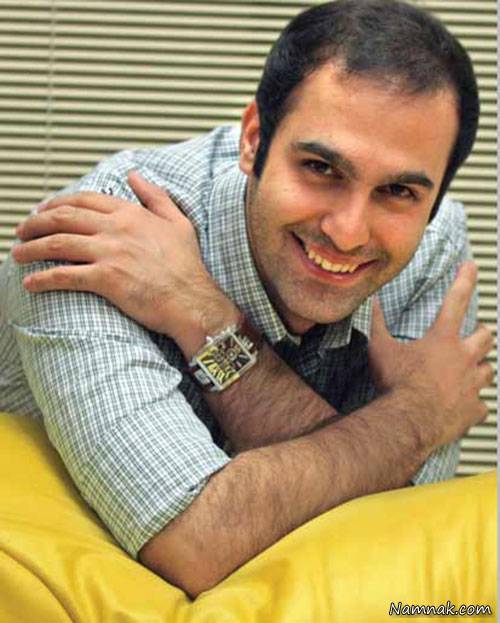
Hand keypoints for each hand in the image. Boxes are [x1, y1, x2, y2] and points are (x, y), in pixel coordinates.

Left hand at [13, 171, 238, 350]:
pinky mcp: (106, 279)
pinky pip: (65, 275)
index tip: (43, 211)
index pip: (83, 200)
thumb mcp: (178, 222)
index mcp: (130, 214)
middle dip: (35, 223)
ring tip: (18, 254)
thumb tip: (135, 175)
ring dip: (31, 248)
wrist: (192, 301)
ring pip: (57, 243)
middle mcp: (116, 229)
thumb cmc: (187, 267)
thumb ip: (155, 196)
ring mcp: (110, 252)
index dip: (57, 204)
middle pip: (63, 218)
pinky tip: (31, 283)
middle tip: (21, 231)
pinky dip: (43, 279)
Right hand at [369, 261, 493, 449]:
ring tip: (468, 373)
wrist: (408, 421)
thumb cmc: (395, 384)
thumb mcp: (380, 349)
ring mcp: (472, 385)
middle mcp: (463, 359)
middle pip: (486, 336)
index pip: (456, 301)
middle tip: (472, 338)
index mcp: (442, 341)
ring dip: (480, 369)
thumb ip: (377, 324)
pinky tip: (462, 407)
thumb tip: (372, 302)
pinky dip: (474, 405)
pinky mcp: (473, 410)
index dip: (464, 280)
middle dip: (481, 335)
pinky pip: (481, 406)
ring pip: (488, 371)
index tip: (472, 266)